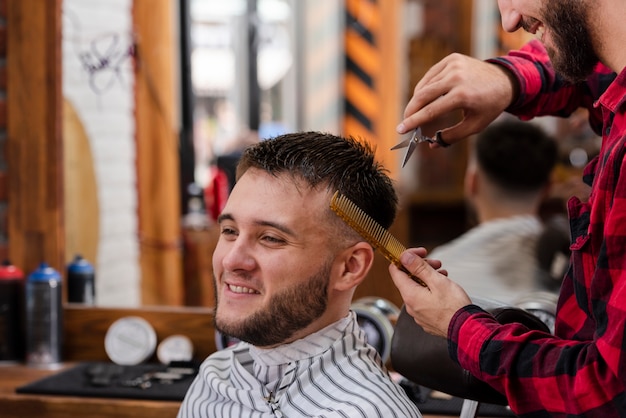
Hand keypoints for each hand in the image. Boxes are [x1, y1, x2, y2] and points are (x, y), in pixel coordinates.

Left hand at [389, 248, 470, 337]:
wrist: (467, 330)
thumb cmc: (455, 307)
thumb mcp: (437, 281)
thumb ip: (419, 268)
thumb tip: (404, 257)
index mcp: (410, 295)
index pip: (395, 270)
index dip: (406, 258)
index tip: (419, 253)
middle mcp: (411, 306)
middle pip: (408, 279)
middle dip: (421, 267)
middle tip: (436, 263)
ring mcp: (418, 313)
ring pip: (417, 289)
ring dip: (428, 278)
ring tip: (443, 274)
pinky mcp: (427, 318)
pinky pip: (424, 299)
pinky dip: (431, 290)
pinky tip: (443, 287)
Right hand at [396, 53, 516, 146]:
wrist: (506, 80)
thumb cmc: (490, 106)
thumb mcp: (474, 126)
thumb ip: (452, 136)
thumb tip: (431, 144)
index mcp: (463, 95)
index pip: (430, 110)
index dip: (413, 121)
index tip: (401, 129)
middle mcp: (457, 77)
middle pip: (422, 96)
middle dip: (410, 111)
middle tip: (404, 123)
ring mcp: (453, 65)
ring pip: (425, 86)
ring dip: (417, 101)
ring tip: (417, 113)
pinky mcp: (451, 59)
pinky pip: (431, 76)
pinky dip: (425, 88)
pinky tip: (424, 98)